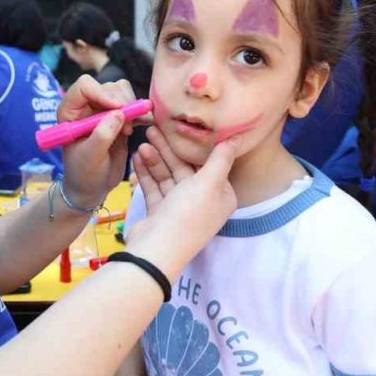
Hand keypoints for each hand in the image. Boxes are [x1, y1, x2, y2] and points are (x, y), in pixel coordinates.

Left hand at [58, 76, 139, 207]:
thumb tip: (119, 113)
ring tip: (132, 129)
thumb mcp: (90, 157)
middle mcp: (87, 106)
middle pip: (108, 87)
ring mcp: (104, 111)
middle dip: (122, 102)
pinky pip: (133, 106)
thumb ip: (102, 135)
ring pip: (122, 92)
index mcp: (71, 111)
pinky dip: (142, 112)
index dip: (102, 93)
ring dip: (132, 106)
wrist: (92, 188)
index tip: (117, 109)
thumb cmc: (84, 173)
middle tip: (127, 126)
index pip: (85, 86)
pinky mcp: (120, 119)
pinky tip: (147, 123)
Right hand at [126, 128, 242, 277]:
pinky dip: (146, 172)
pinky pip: (155, 187)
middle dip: (169, 149)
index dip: (195, 145)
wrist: (157, 249)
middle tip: (153, 128)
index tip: (181, 127)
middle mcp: (202, 201)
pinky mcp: (160, 212)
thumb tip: (238, 137)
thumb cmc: (188, 214)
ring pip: (168, 176)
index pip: (210, 164)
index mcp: (220, 196)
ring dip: (155, 159)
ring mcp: (179, 208)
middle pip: (185, 168)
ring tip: (142, 141)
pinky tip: (137, 156)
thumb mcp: (209, 182)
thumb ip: (221, 158)